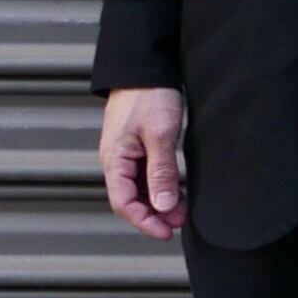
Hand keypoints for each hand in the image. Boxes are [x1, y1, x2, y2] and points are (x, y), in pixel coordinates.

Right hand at [100, 86, 187, 239]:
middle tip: (179, 222)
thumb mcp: (160, 135)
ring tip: (182, 210)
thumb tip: (162, 206)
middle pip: (130, 199)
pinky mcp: (136, 146)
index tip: (166, 232)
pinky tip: (176, 191)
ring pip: (138, 189)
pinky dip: (159, 186)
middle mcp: (116, 159)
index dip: (144, 222)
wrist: (145, 65)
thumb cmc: (149, 94)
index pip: (123, 203)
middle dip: (154, 215)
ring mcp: (125, 153)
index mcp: (115, 159)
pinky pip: (144, 175)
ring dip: (158, 202)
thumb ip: (161, 172)